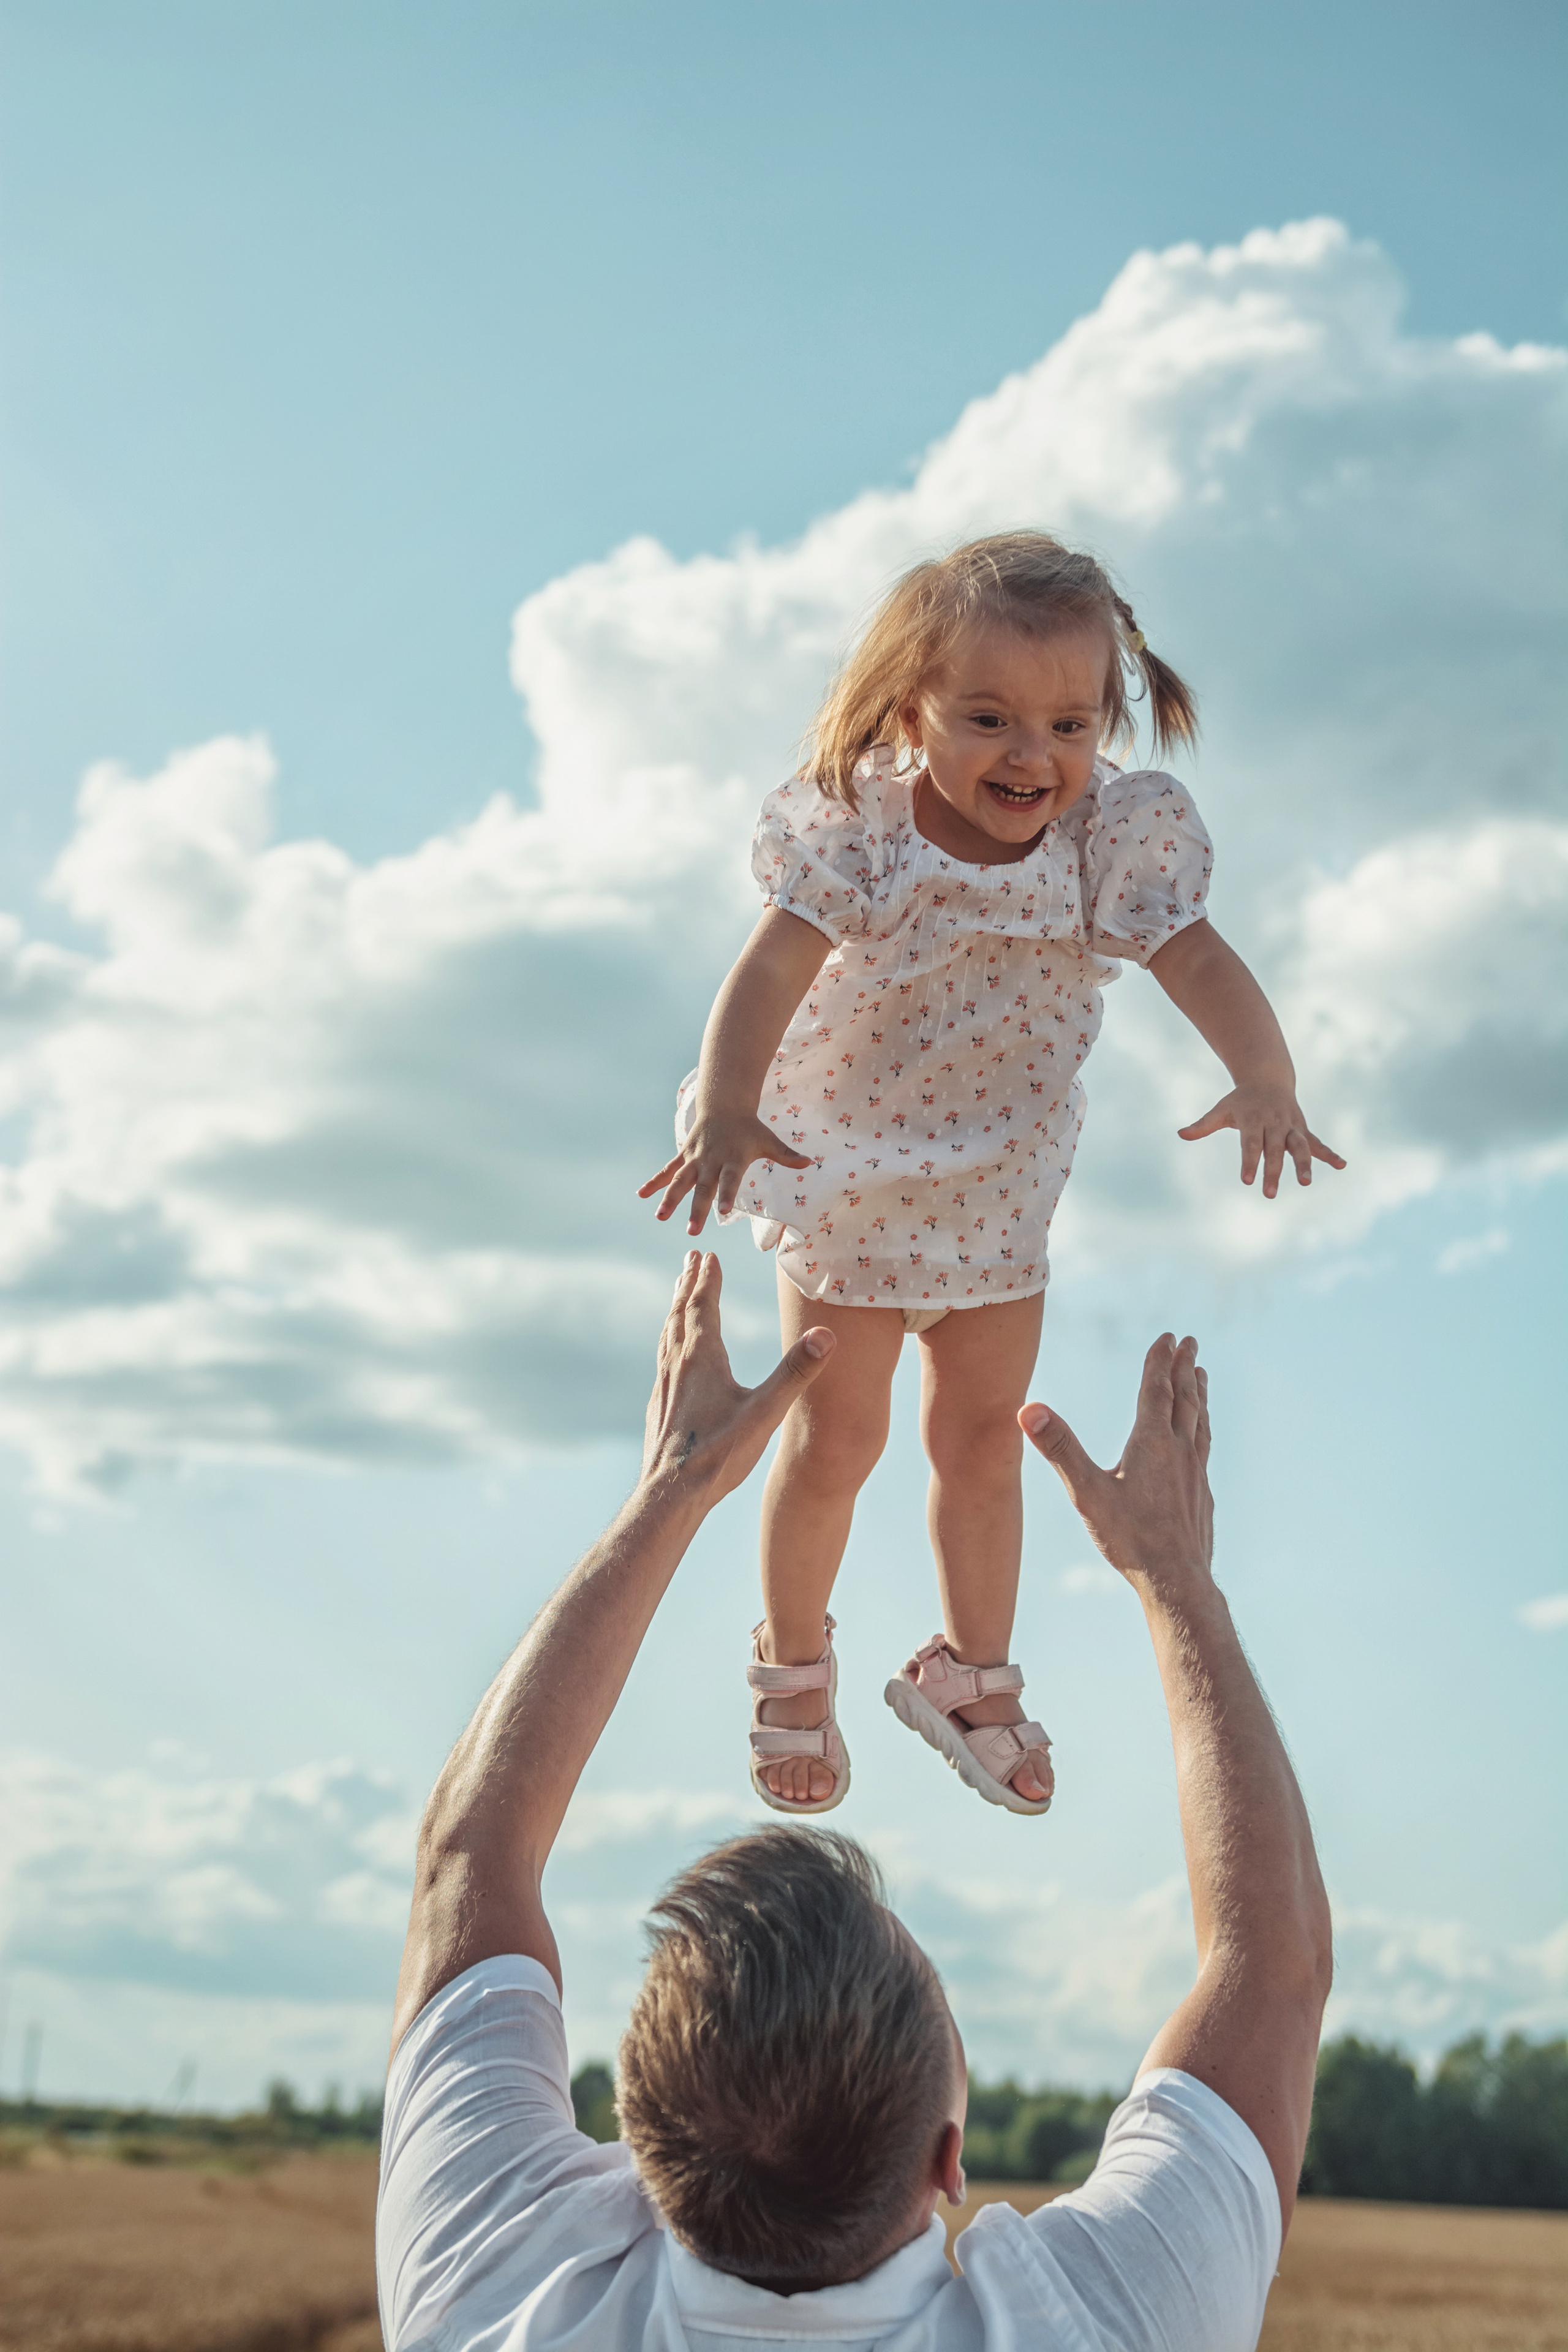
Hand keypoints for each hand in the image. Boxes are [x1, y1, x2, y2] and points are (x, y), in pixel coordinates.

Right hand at [638, 1108, 811, 1234]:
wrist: (724, 1103)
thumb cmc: (749, 1128)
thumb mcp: (768, 1139)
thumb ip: (786, 1155)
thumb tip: (809, 1162)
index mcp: (733, 1158)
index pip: (730, 1180)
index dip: (726, 1195)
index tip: (723, 1214)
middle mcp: (711, 1159)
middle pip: (702, 1187)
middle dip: (697, 1208)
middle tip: (692, 1230)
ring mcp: (694, 1158)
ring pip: (680, 1180)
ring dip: (669, 1198)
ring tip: (660, 1217)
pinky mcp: (683, 1155)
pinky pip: (666, 1170)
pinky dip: (654, 1182)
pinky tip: (641, 1194)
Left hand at [642, 1252, 832, 1500]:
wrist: (670, 1493)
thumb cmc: (719, 1454)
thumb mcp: (766, 1412)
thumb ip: (796, 1373)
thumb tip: (826, 1334)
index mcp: (702, 1358)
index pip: (702, 1306)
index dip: (707, 1279)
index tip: (709, 1255)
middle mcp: (677, 1364)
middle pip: (681, 1313)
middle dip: (688, 1284)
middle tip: (691, 1259)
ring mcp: (664, 1384)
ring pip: (668, 1334)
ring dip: (675, 1308)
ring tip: (678, 1292)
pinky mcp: (659, 1404)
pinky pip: (663, 1358)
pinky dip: (669, 1339)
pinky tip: (673, 1352)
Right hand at [1019, 1333, 1212, 1591]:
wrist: (1178, 1581)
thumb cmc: (1130, 1539)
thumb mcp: (1086, 1493)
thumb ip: (1059, 1449)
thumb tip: (1027, 1409)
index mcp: (1152, 1443)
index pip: (1157, 1390)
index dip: (1160, 1360)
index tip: (1169, 1336)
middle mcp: (1179, 1452)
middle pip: (1184, 1399)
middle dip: (1184, 1368)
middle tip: (1189, 1343)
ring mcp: (1195, 1474)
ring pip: (1199, 1423)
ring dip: (1198, 1395)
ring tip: (1201, 1377)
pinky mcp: (1203, 1496)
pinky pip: (1203, 1450)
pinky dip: (1201, 1430)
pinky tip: (1199, 1439)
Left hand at [1178, 1083, 1345, 1198]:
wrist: (1268, 1078)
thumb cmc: (1241, 1100)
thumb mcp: (1221, 1109)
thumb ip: (1203, 1125)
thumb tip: (1181, 1134)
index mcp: (1254, 1119)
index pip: (1251, 1144)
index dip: (1249, 1161)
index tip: (1246, 1181)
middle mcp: (1275, 1123)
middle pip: (1275, 1150)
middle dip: (1273, 1171)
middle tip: (1269, 1194)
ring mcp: (1292, 1126)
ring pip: (1300, 1146)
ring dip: (1305, 1165)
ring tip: (1305, 1183)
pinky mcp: (1303, 1130)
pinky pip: (1317, 1143)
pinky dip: (1330, 1154)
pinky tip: (1342, 1165)